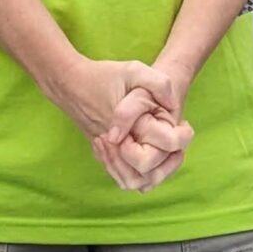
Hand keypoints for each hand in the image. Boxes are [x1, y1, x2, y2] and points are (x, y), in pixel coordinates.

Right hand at [54, 58, 186, 190]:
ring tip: (168, 153)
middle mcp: (114, 147)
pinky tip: (152, 155)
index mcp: (125, 130)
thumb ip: (158, 83)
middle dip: (168, 165)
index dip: (177, 141)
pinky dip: (138, 174)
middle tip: (178, 145)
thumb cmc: (102, 76)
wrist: (68, 82)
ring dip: (155, 173)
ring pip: (133, 182)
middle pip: (145, 177)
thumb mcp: (133, 70)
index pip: (154, 154)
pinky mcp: (102, 153)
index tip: (183, 125)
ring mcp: (106, 153)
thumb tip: (173, 105)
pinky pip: (121, 176)